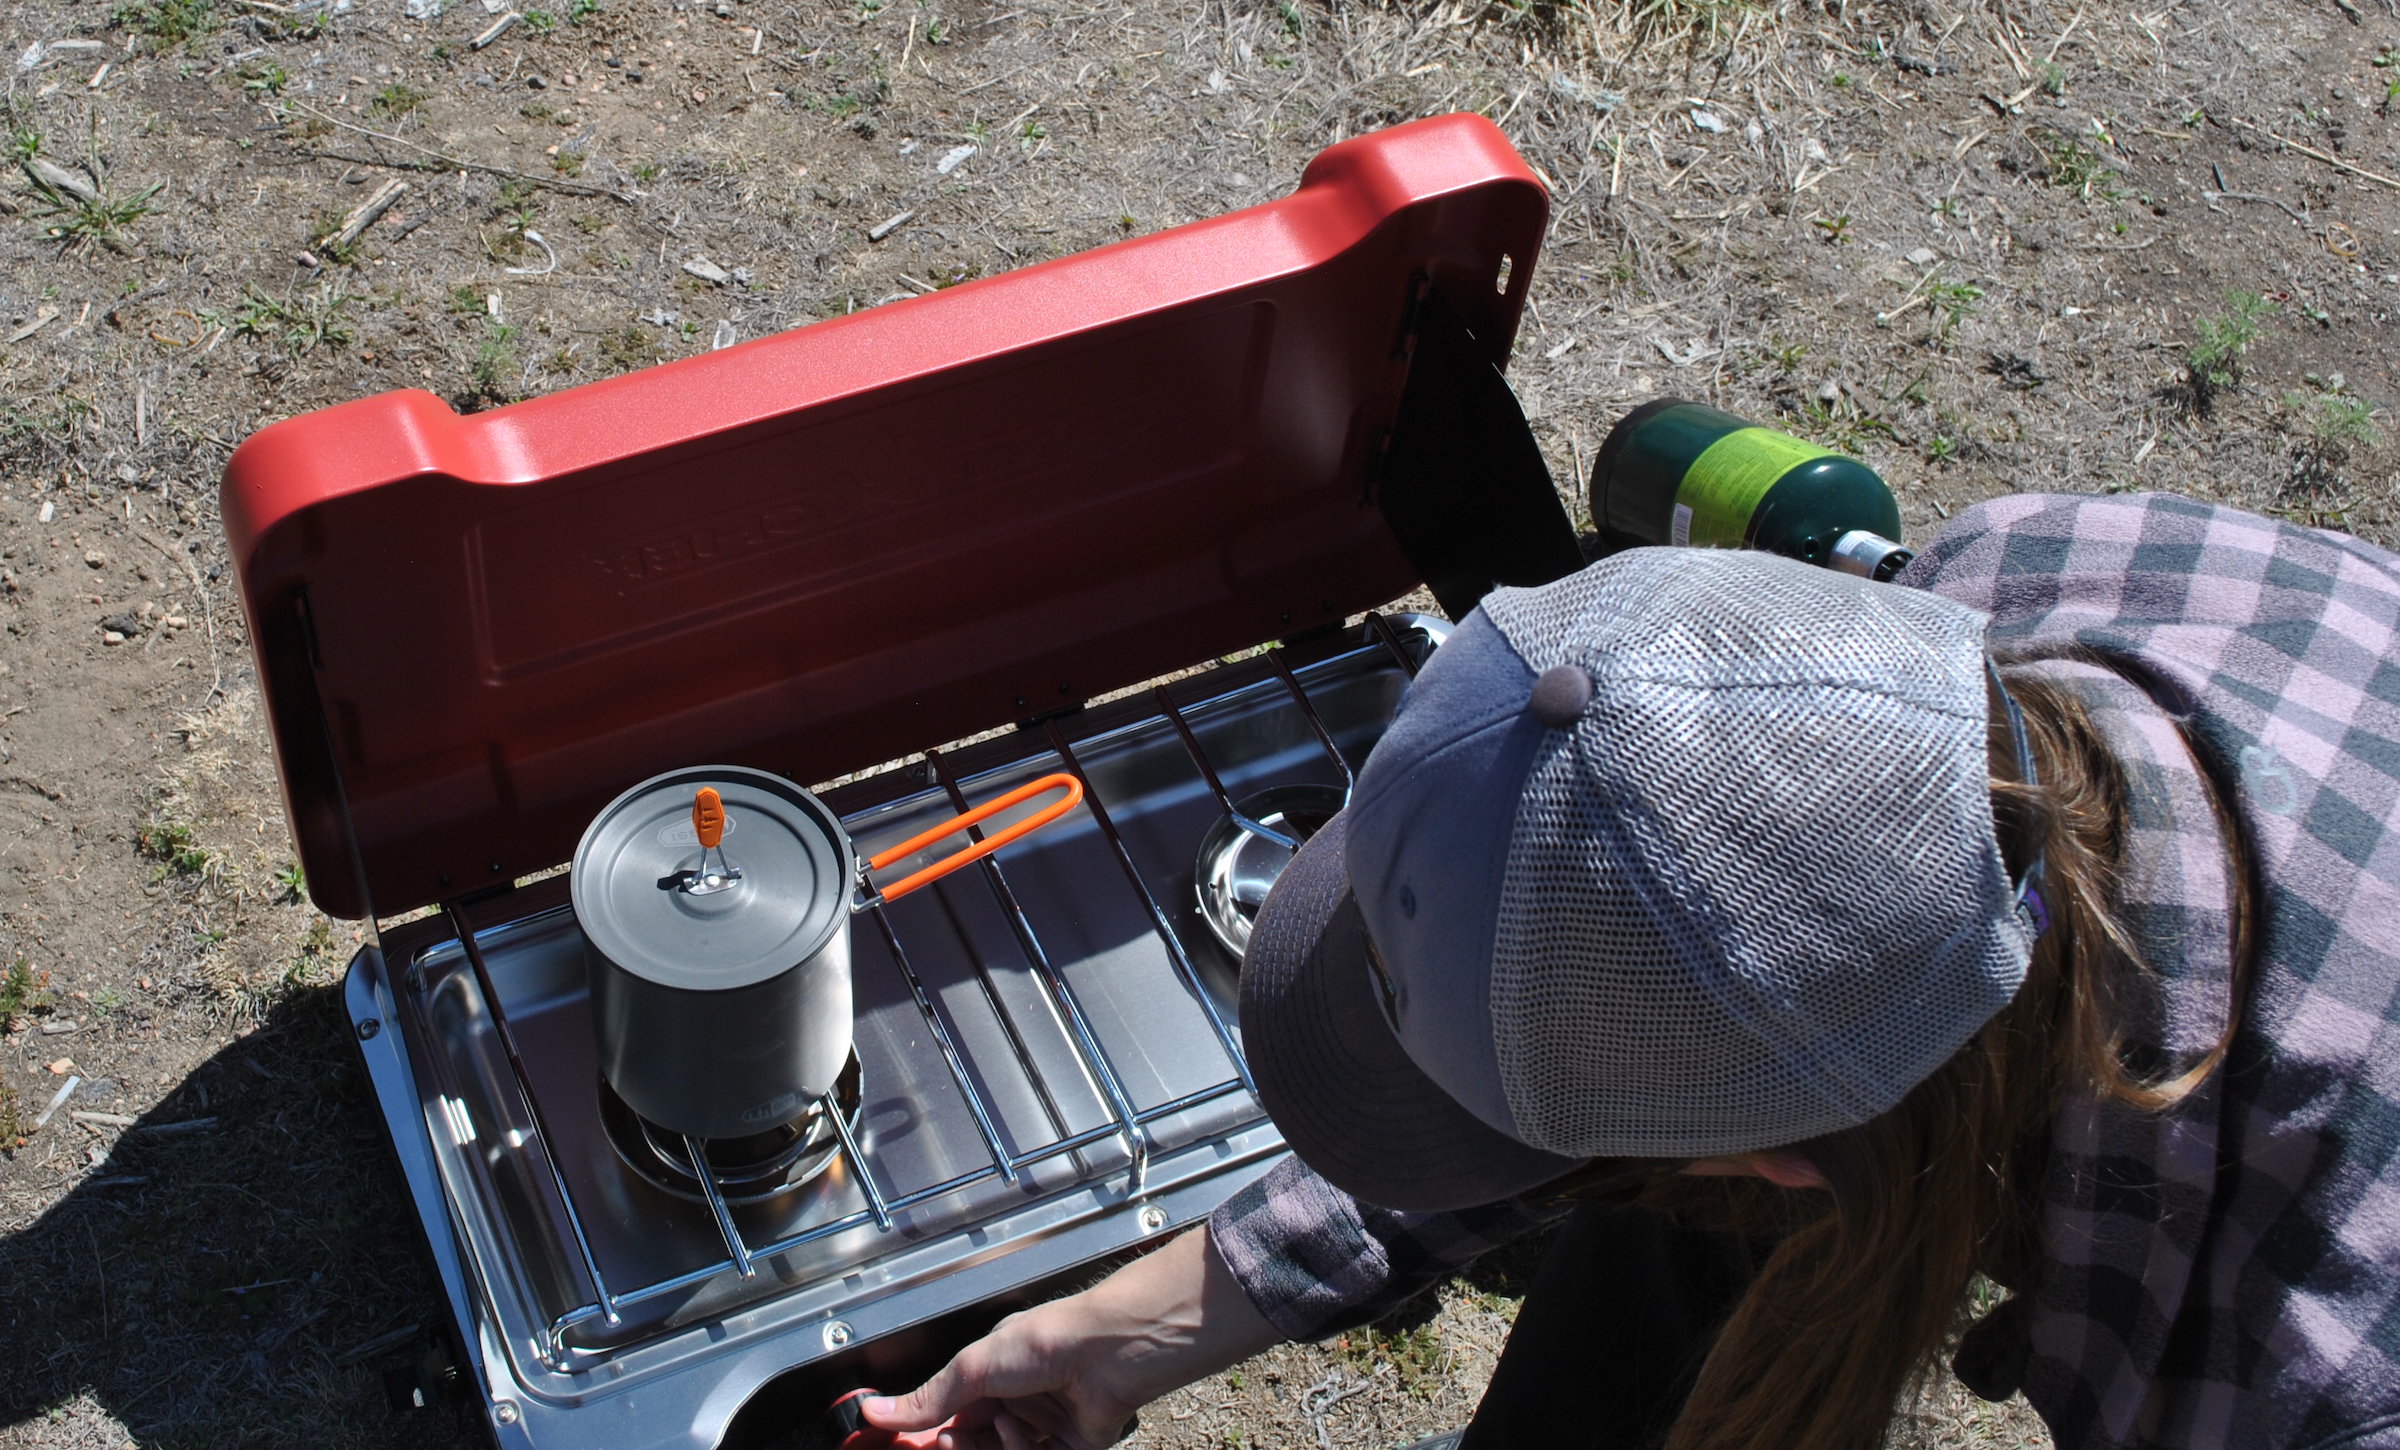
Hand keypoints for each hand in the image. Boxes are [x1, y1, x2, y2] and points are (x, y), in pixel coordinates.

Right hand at [860, 1225, 1281, 1448]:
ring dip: (996, 1445)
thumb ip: (929, 1397)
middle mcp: (1019, 1395)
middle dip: (959, 1443)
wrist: (1110, 1353)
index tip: (911, 1442)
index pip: (949, 1409)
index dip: (929, 1429)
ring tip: (1002, 1425)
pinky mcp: (1074, 1444)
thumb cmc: (1051, 1339)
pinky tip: (1027, 1432)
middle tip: (948, 1441)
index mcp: (993, 1369)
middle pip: (974, 1438)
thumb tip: (878, 1410)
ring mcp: (1046, 1421)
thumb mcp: (974, 1367)